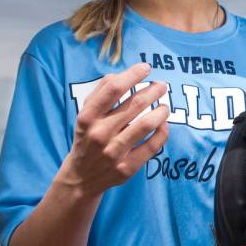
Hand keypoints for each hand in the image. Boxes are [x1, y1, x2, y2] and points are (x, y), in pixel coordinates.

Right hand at [57, 62, 169, 197]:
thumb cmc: (87, 137)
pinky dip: (162, 131)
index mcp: (88, 117)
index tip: (145, 67)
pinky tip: (163, 124)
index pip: (113, 88)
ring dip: (161, 111)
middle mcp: (100, 134)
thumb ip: (100, 91)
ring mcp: (114, 152)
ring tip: (165, 105)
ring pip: (147, 124)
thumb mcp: (85, 114)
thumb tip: (121, 74)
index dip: (133, 74)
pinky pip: (152, 146)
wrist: (81, 178)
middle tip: (162, 86)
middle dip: (154, 90)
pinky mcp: (127, 168)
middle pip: (136, 104)